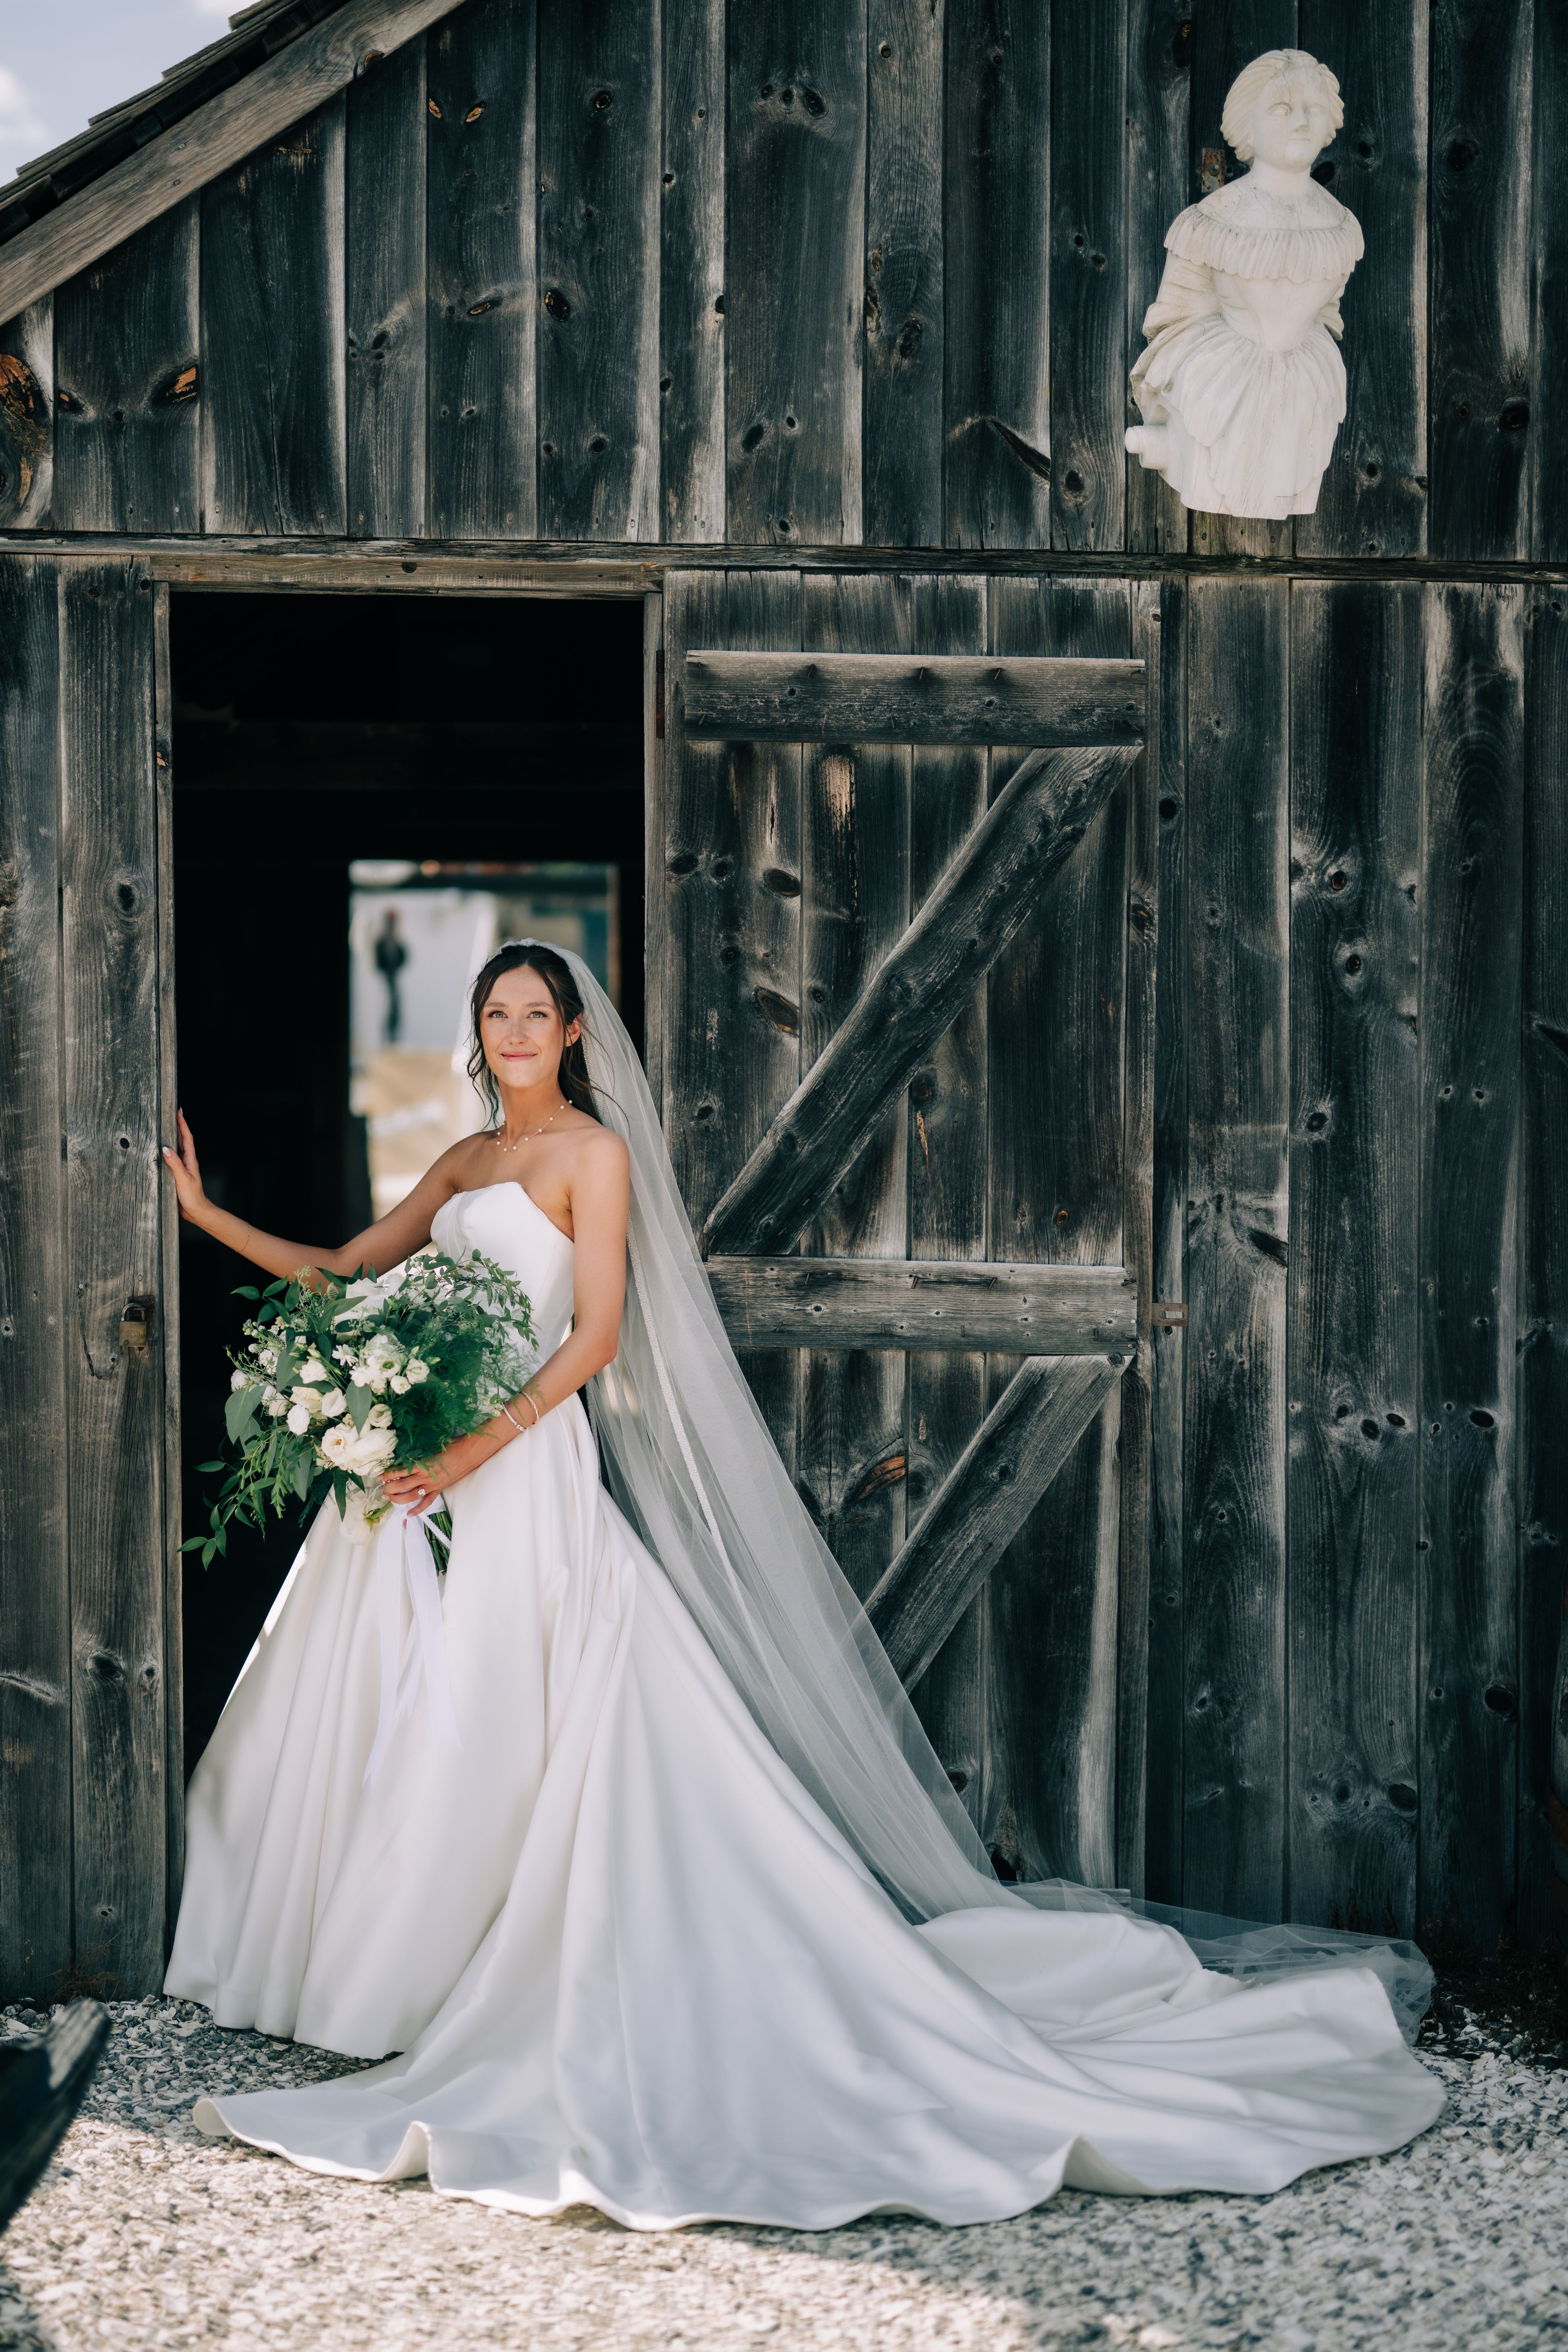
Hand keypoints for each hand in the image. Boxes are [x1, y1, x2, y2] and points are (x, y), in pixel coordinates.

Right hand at [160, 1111, 208, 1223]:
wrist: (196, 1211)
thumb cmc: (192, 1196)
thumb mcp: (183, 1179)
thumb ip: (175, 1164)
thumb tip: (165, 1148)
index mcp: (190, 1160)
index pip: (186, 1137)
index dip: (182, 1124)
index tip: (179, 1111)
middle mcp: (187, 1161)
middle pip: (181, 1140)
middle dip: (177, 1126)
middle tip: (171, 1114)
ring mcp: (182, 1168)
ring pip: (176, 1148)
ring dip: (172, 1137)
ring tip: (165, 1126)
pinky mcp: (177, 1175)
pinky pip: (171, 1159)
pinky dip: (167, 1151)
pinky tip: (160, 1151)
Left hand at [382, 1429, 498, 1516]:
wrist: (469, 1453)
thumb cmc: (451, 1447)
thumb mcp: (432, 1449)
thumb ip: (419, 1456)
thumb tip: (405, 1460)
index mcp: (423, 1464)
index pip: (401, 1472)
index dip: (389, 1474)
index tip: (381, 1476)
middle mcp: (426, 1477)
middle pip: (403, 1486)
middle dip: (390, 1488)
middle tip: (382, 1488)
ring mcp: (433, 1485)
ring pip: (412, 1496)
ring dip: (398, 1498)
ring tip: (389, 1497)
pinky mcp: (439, 1490)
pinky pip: (427, 1502)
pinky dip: (417, 1509)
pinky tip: (408, 1514)